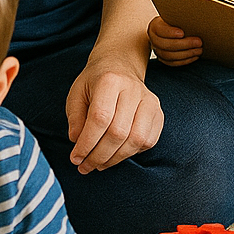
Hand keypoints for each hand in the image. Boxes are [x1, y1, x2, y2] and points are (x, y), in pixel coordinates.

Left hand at [65, 50, 163, 173]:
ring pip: (135, 140)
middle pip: (118, 132)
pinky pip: (148, 141)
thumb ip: (75, 117)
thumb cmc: (95, 83)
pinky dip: (131, 154)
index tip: (75, 158)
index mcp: (110, 80)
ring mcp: (149, 101)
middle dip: (99, 155)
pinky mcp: (158, 113)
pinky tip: (116, 154)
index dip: (87, 142)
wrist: (120, 66)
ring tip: (99, 164)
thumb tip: (76, 141)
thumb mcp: (77, 93)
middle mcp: (133, 89)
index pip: (100, 118)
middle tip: (85, 167)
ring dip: (115, 159)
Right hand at [148, 16, 202, 65]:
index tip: (183, 33)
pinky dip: (185, 61)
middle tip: (199, 42)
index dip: (170, 33)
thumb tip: (193, 16)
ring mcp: (157, 50)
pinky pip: (173, 63)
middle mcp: (153, 39)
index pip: (160, 30)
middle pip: (166, 45)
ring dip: (186, 54)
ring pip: (169, 56)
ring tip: (199, 50)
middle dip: (184, 44)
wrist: (170, 28)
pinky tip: (195, 56)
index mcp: (154, 26)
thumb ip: (179, 18)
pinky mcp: (163, 59)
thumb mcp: (174, 17)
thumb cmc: (174, 21)